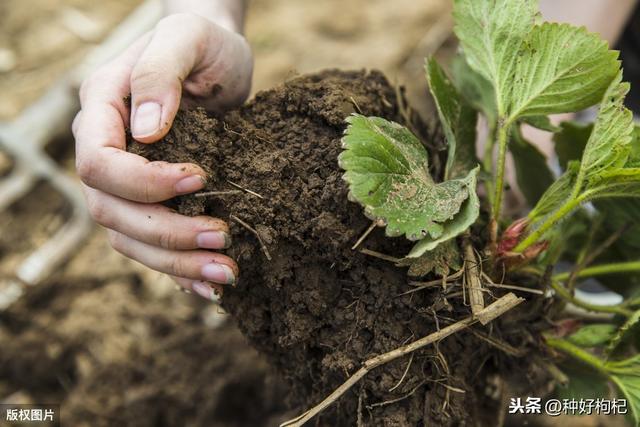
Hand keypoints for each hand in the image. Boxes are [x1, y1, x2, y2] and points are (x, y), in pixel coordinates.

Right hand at [73, 13, 252, 299]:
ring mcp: (128, 181)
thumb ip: (161, 73)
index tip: (200, 178)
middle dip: (167, 233)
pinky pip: (153, 244)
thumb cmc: (203, 43)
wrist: (218, 59)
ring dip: (176, 263)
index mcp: (102, 111)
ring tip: (227, 272)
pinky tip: (210, 286)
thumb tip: (146, 129)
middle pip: (112, 211)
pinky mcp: (155, 200)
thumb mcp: (186, 39)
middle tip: (221, 239)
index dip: (143, 182)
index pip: (100, 164)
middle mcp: (108, 152)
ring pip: (131, 238)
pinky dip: (179, 269)